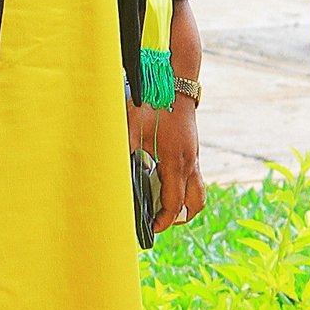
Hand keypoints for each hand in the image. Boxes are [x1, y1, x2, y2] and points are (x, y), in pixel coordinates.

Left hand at [128, 0, 205, 229]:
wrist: (175, 80)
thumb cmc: (151, 103)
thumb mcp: (131, 127)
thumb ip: (123, 153)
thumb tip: (111, 177)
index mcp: (176, 161)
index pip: (175, 203)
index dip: (162, 221)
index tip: (149, 229)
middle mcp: (190, 162)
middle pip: (194, 204)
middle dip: (177, 218)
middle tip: (157, 221)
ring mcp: (195, 156)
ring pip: (198, 192)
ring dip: (183, 204)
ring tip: (162, 207)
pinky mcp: (194, 150)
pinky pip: (193, 178)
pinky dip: (181, 187)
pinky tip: (160, 180)